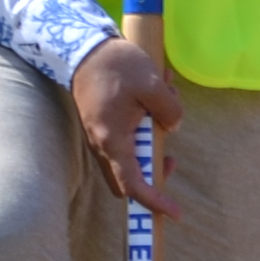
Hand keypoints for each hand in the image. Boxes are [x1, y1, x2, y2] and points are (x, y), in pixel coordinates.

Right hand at [68, 28, 185, 215]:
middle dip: (152, 177)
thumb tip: (173, 127)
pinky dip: (143, 133)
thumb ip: (170, 111)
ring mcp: (99, 138)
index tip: (175, 213)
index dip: (154, 202)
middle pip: (127, 181)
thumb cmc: (117, 66)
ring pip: (128, 161)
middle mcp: (102, 146)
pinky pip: (124, 143)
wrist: (83, 48)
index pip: (133, 186)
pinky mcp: (101, 127)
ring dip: (151, 148)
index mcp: (113, 141)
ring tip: (165, 112)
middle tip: (171, 158)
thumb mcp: (153, 85)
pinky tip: (156, 103)